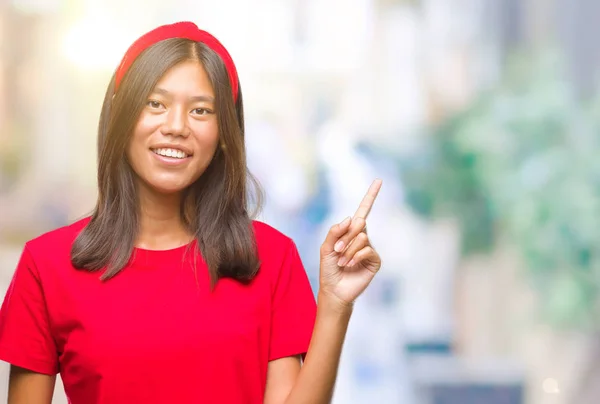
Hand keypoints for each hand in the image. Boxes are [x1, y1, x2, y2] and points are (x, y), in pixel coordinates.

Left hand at [319, 179, 382, 306]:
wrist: (333, 289)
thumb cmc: (328, 268)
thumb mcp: (325, 247)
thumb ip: (335, 231)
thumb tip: (351, 217)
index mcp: (350, 232)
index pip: (362, 211)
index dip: (370, 196)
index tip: (378, 180)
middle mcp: (362, 237)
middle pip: (359, 223)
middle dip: (345, 236)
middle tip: (336, 250)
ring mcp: (369, 248)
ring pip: (362, 237)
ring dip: (348, 249)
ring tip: (341, 261)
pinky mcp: (374, 260)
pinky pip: (367, 249)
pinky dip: (355, 256)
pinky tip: (348, 265)